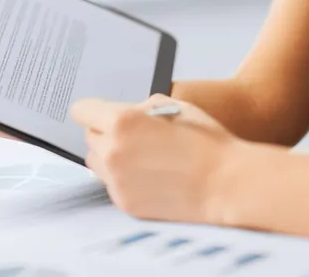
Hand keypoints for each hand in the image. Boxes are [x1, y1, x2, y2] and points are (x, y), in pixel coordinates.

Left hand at [71, 94, 245, 224]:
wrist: (227, 185)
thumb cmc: (206, 142)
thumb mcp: (175, 106)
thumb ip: (140, 108)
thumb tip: (126, 113)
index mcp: (122, 122)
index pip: (81, 110)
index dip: (92, 110)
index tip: (98, 113)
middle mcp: (112, 151)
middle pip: (89, 136)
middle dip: (105, 132)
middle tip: (131, 136)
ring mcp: (116, 181)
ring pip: (95, 162)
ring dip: (109, 156)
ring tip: (140, 156)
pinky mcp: (124, 203)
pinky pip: (110, 184)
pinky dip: (122, 178)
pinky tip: (149, 176)